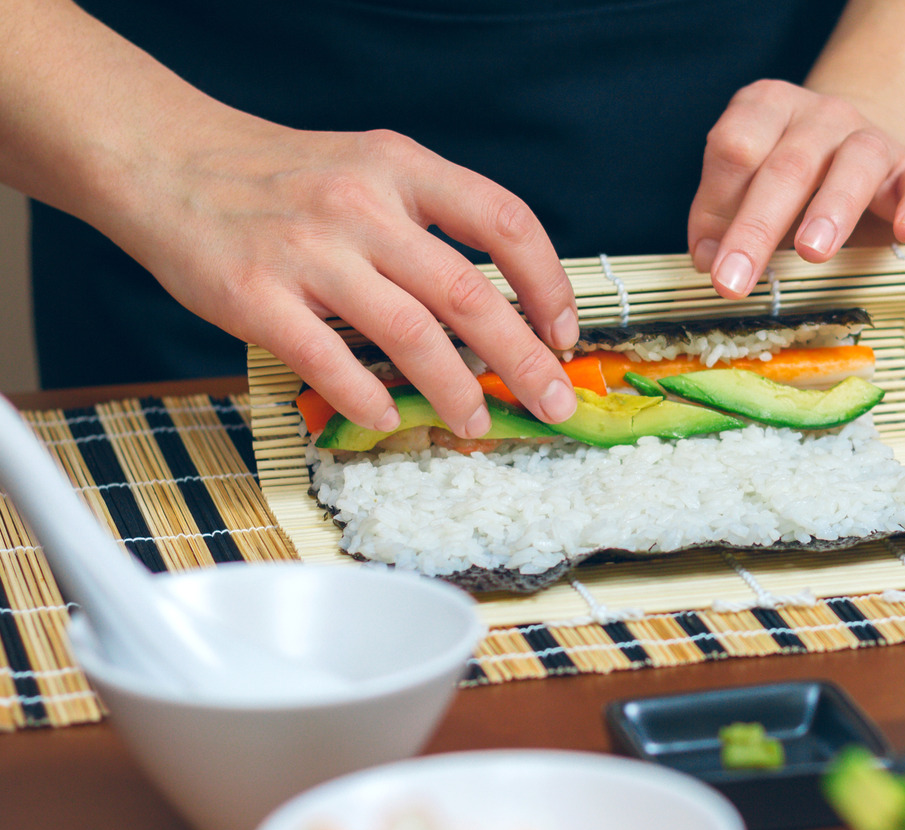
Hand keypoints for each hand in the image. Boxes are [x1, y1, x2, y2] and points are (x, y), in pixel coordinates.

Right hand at [107, 118, 578, 434]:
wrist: (166, 160)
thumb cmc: (281, 178)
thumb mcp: (368, 168)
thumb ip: (429, 221)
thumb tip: (505, 306)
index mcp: (401, 168)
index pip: (504, 221)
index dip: (548, 283)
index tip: (564, 333)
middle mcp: (362, 206)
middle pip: (470, 293)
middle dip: (524, 359)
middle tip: (554, 403)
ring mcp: (309, 252)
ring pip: (411, 334)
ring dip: (456, 389)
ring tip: (477, 420)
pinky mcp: (255, 295)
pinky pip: (328, 361)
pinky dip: (367, 399)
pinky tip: (388, 419)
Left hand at [687, 79, 904, 297]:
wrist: (861, 162)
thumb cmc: (794, 186)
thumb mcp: (749, 191)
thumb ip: (723, 217)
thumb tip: (708, 258)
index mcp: (767, 108)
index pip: (736, 146)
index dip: (717, 203)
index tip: (709, 262)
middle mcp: (821, 115)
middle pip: (788, 165)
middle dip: (756, 228)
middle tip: (734, 281)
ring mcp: (873, 138)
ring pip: (855, 164)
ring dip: (831, 210)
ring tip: (812, 254)